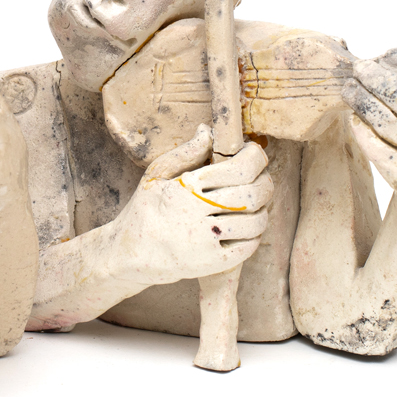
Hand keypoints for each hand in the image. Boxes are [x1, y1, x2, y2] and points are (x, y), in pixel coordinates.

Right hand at [112, 126, 272, 288]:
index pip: (239, 169)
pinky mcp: (212, 264)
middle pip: (253, 195)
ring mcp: (206, 242)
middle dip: (266, 182)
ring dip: (263, 209)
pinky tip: (247, 224)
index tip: (255, 153)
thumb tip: (209, 131)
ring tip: (255, 202)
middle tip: (262, 178)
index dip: (256, 158)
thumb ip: (186, 152)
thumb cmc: (145, 209)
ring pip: (255, 222)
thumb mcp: (157, 174)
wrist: (130, 254)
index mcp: (186, 188)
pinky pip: (248, 247)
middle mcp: (196, 215)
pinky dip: (255, 233)